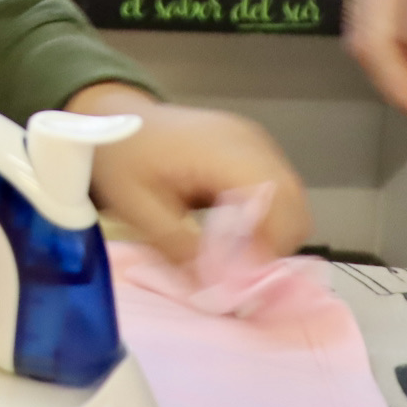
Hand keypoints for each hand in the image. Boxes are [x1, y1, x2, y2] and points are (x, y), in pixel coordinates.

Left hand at [66, 83, 311, 265]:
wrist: (114, 116)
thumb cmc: (121, 157)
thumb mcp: (137, 208)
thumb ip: (179, 249)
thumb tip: (218, 290)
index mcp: (219, 150)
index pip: (274, 199)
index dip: (270, 244)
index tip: (246, 278)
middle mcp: (248, 140)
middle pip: (292, 201)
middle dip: (276, 244)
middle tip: (241, 272)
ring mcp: (255, 140)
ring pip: (292, 197)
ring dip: (274, 230)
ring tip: (234, 252)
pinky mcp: (254, 146)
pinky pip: (278, 187)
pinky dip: (268, 214)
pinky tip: (233, 227)